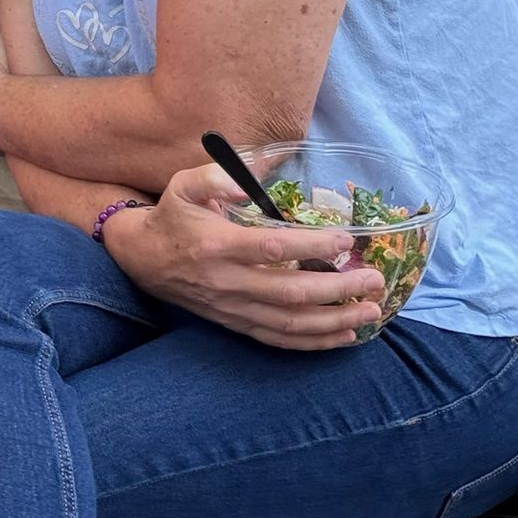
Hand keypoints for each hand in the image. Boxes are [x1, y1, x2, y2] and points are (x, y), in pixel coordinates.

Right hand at [101, 163, 386, 349]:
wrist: (143, 258)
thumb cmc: (173, 216)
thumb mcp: (184, 183)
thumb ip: (216, 176)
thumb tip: (251, 175)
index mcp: (217, 245)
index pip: (272, 249)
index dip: (312, 247)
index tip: (345, 240)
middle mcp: (227, 283)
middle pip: (291, 293)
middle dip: (339, 289)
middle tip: (375, 279)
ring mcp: (233, 308)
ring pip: (290, 323)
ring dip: (335, 321)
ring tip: (371, 311)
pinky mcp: (236, 323)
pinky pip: (279, 339)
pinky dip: (315, 342)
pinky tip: (345, 336)